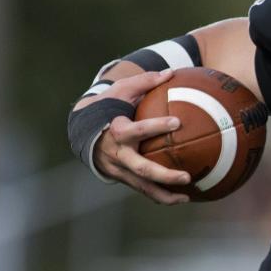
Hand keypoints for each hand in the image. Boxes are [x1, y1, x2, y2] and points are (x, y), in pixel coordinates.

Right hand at [82, 70, 190, 203]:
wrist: (82, 130)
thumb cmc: (108, 107)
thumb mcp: (121, 90)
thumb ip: (145, 82)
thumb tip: (171, 72)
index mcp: (117, 131)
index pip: (137, 130)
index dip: (156, 126)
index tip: (177, 122)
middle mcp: (117, 154)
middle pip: (141, 168)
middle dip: (164, 174)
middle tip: (187, 176)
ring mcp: (119, 169)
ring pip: (143, 186)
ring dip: (165, 194)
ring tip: (188, 197)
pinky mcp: (123, 178)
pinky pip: (144, 190)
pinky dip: (162, 196)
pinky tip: (184, 198)